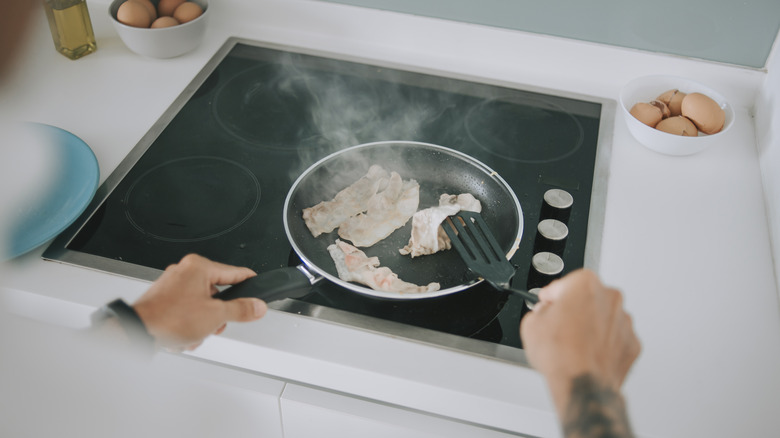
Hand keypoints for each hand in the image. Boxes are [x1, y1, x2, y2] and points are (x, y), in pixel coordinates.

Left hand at [133, 254, 267, 350]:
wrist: (138, 332)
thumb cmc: (169, 318)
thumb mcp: (215, 316)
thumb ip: (241, 310)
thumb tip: (257, 306)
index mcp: (198, 267)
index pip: (234, 272)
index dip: (249, 282)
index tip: (258, 285)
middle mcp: (184, 272)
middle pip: (217, 294)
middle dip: (217, 316)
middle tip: (214, 325)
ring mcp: (172, 286)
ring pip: (202, 306)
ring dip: (202, 325)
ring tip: (194, 333)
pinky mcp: (164, 300)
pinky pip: (187, 312)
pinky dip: (188, 326)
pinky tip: (183, 336)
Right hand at [520, 269, 639, 414]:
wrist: (582, 384)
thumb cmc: (561, 354)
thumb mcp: (531, 324)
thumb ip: (539, 311)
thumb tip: (544, 314)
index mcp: (585, 284)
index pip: (563, 284)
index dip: (551, 297)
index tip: (547, 303)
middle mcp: (610, 298)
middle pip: (587, 298)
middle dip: (574, 309)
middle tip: (558, 325)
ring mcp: (624, 321)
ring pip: (603, 318)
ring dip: (590, 326)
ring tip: (572, 344)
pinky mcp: (632, 343)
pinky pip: (614, 338)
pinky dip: (603, 344)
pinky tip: (586, 354)